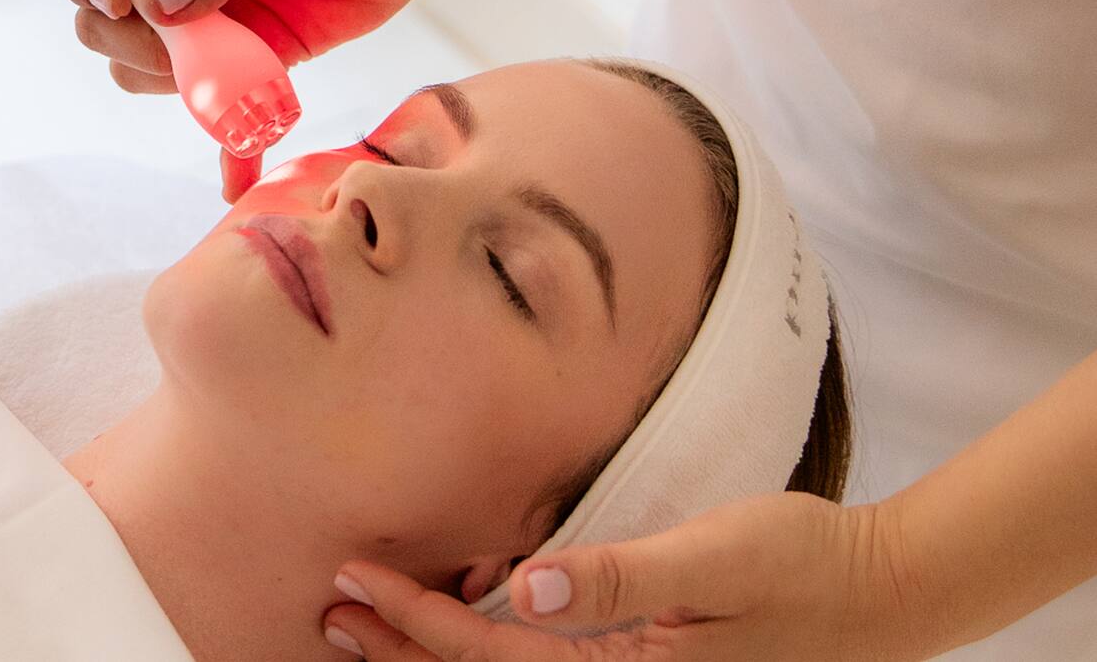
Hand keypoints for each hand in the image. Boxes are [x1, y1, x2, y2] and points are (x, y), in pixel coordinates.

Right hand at [40, 0, 447, 196]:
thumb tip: (154, 2)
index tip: (120, 2)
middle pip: (101, 19)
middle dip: (130, 45)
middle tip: (187, 51)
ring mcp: (208, 14)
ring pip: (149, 67)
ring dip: (177, 88)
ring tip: (237, 85)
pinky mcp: (249, 53)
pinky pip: (215, 103)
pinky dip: (226, 140)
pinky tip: (239, 168)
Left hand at [322, 494, 940, 661]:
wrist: (880, 594)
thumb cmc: (802, 567)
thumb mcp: (713, 559)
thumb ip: (619, 577)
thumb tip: (526, 588)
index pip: (495, 652)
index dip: (418, 622)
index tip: (356, 579)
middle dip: (404, 652)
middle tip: (332, 610)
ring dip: (437, 652)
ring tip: (369, 622)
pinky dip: (494, 647)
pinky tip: (464, 613)